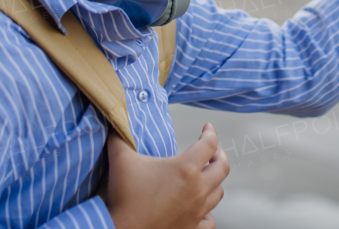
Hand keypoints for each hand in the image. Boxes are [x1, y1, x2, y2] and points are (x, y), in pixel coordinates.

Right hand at [104, 123, 228, 228]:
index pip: (209, 144)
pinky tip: (201, 208)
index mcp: (186, 169)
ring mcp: (197, 212)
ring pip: (218, 193)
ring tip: (207, 176)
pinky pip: (210, 221)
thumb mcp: (120, 159)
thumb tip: (116, 120)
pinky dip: (208, 212)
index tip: (207, 127)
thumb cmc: (124, 195)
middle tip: (213, 151)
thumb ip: (119, 136)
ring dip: (215, 181)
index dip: (210, 132)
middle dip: (219, 155)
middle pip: (222, 167)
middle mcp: (198, 189)